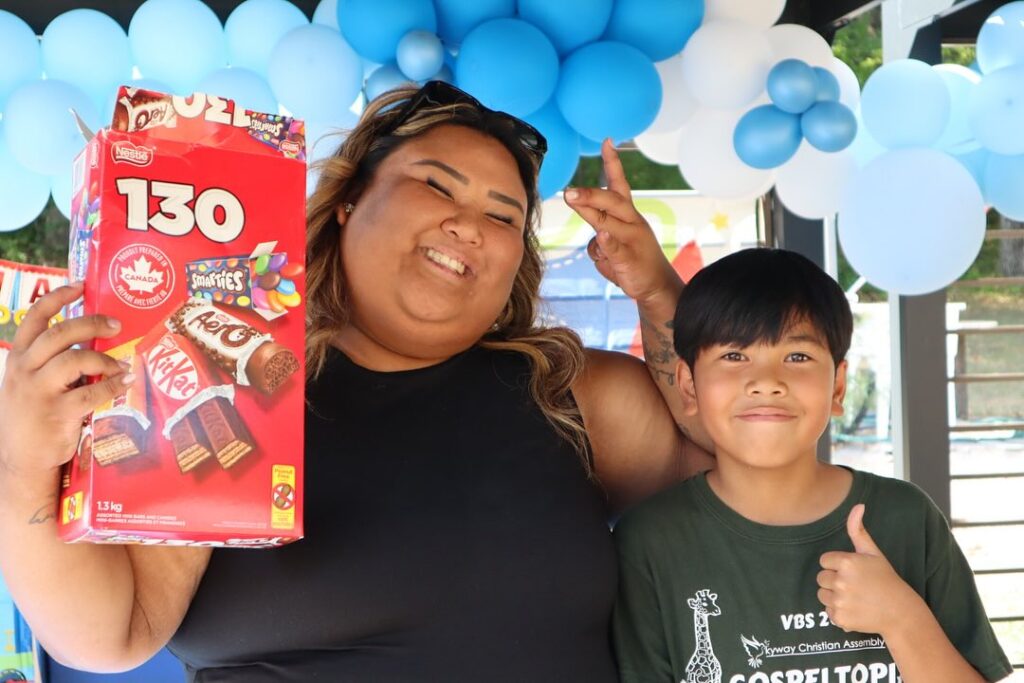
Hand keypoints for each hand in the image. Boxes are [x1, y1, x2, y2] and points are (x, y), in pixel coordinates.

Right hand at [0, 283, 130, 476]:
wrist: (22, 458)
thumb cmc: (34, 414)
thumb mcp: (32, 381)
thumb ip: (54, 361)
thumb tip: (95, 338)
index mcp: (19, 356)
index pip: (35, 317)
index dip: (59, 297)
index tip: (82, 285)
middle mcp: (25, 368)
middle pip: (60, 333)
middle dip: (92, 324)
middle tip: (116, 325)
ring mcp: (38, 390)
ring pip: (75, 359)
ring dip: (105, 359)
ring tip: (121, 364)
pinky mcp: (56, 412)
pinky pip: (90, 392)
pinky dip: (112, 385)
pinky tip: (126, 382)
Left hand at [563, 139, 680, 306]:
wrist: (657, 287)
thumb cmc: (633, 261)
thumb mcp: (614, 244)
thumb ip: (600, 235)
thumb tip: (590, 235)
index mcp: (628, 215)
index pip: (620, 185)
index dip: (613, 164)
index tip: (607, 141)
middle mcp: (632, 222)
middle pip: (612, 201)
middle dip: (590, 192)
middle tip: (569, 189)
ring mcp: (632, 240)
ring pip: (609, 221)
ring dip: (590, 209)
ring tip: (572, 197)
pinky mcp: (630, 259)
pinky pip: (616, 248)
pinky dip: (609, 243)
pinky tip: (603, 237)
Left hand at [817, 504, 921, 635]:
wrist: (899, 611)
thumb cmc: (885, 579)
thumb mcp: (873, 553)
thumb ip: (859, 530)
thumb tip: (858, 505)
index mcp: (847, 562)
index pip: (824, 561)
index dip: (837, 566)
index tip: (853, 571)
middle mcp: (841, 581)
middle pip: (821, 578)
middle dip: (834, 580)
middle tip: (855, 585)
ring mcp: (840, 601)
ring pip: (822, 595)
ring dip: (834, 596)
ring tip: (855, 597)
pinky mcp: (840, 618)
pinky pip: (828, 612)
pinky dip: (838, 613)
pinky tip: (855, 609)